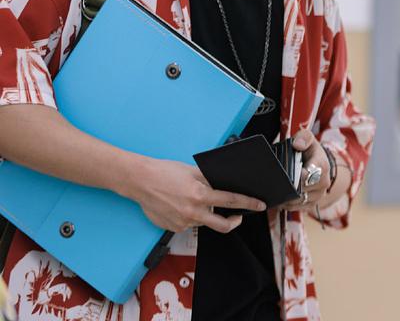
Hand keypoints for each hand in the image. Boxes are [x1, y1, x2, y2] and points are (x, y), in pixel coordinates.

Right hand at [126, 157, 265, 233]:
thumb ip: (210, 181)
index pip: (231, 201)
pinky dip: (190, 216)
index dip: (248, 204)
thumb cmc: (165, 172)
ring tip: (195, 200)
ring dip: (206, 214)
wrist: (140, 181)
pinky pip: (188, 224)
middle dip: (234, 221)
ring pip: (203, 222)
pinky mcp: (173, 228)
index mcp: (200, 195)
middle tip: (238, 216)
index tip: (259, 205)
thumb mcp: (193, 171)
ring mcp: (182, 222)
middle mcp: (192, 212)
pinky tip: (181, 205)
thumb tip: (225, 186)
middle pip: (222, 224)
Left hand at [280, 129, 331, 211]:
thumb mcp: (308, 138)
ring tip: (273, 191)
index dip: (294, 178)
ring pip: (298, 202)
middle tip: (272, 185)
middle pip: (301, 192)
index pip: (307, 177)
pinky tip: (279, 198)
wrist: (319, 163)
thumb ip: (303, 137)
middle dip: (286, 189)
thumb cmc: (309, 149)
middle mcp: (323, 183)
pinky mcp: (312, 204)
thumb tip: (297, 145)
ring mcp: (318, 196)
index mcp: (322, 166)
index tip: (282, 176)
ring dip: (285, 198)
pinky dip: (286, 205)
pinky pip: (297, 209)